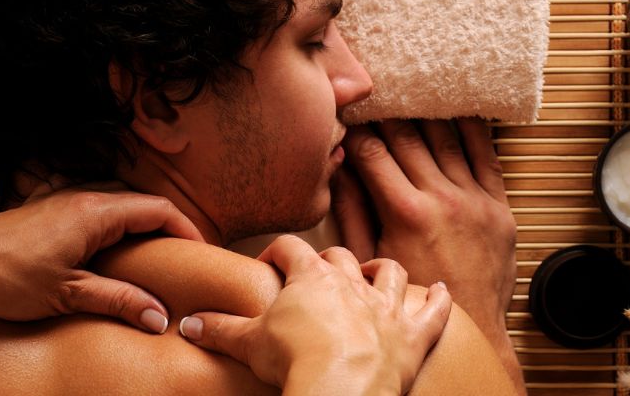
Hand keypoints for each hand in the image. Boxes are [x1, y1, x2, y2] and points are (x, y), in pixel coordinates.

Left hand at [0, 185, 204, 332]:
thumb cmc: (3, 278)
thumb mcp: (68, 295)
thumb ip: (119, 301)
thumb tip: (160, 316)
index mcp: (95, 213)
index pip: (158, 209)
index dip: (186, 228)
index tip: (200, 251)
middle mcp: (81, 197)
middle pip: (139, 203)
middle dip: (165, 227)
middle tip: (178, 257)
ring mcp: (60, 199)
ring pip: (114, 203)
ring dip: (136, 225)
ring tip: (147, 256)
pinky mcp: (43, 208)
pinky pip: (90, 207)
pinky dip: (109, 224)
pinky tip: (103, 249)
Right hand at [179, 235, 450, 394]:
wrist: (342, 388)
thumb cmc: (295, 361)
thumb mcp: (248, 343)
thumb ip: (218, 329)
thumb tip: (187, 324)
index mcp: (311, 278)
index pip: (291, 248)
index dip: (277, 252)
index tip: (269, 264)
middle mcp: (352, 283)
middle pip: (341, 256)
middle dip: (329, 262)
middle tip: (318, 275)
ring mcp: (386, 307)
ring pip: (389, 272)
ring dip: (382, 271)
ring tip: (376, 273)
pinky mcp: (413, 335)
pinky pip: (433, 311)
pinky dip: (440, 300)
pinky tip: (443, 290)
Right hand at [333, 119, 516, 359]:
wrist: (471, 330)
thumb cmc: (413, 297)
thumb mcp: (370, 257)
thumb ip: (352, 209)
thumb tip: (337, 169)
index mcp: (407, 213)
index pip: (374, 154)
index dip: (357, 131)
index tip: (349, 117)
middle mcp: (443, 200)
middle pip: (409, 139)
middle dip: (388, 115)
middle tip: (376, 97)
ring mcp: (476, 201)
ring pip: (448, 139)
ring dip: (427, 113)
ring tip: (412, 95)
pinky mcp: (500, 207)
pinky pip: (486, 156)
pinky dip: (472, 130)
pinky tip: (459, 110)